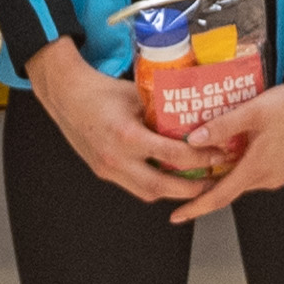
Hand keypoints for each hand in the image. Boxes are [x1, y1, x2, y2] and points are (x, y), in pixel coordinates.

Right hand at [23, 37, 230, 206]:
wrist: (66, 95)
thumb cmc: (100, 91)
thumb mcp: (138, 95)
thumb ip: (163, 109)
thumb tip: (195, 112)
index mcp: (127, 135)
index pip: (173, 154)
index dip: (200, 158)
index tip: (217, 154)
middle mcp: (116, 158)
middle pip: (162, 186)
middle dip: (191, 189)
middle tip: (212, 182)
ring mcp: (107, 169)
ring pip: (147, 193)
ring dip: (172, 192)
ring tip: (193, 184)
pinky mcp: (103, 172)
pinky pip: (133, 186)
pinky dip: (154, 185)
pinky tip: (167, 177)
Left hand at [159, 78, 283, 221]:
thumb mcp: (253, 111)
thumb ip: (222, 126)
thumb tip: (194, 139)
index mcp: (258, 168)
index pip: (220, 197)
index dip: (196, 208)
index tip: (177, 216)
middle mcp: (269, 176)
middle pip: (229, 189)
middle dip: (205, 187)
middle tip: (183, 177)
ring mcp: (279, 172)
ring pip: (243, 179)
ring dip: (224, 174)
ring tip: (204, 160)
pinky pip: (256, 171)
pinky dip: (240, 166)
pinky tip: (232, 150)